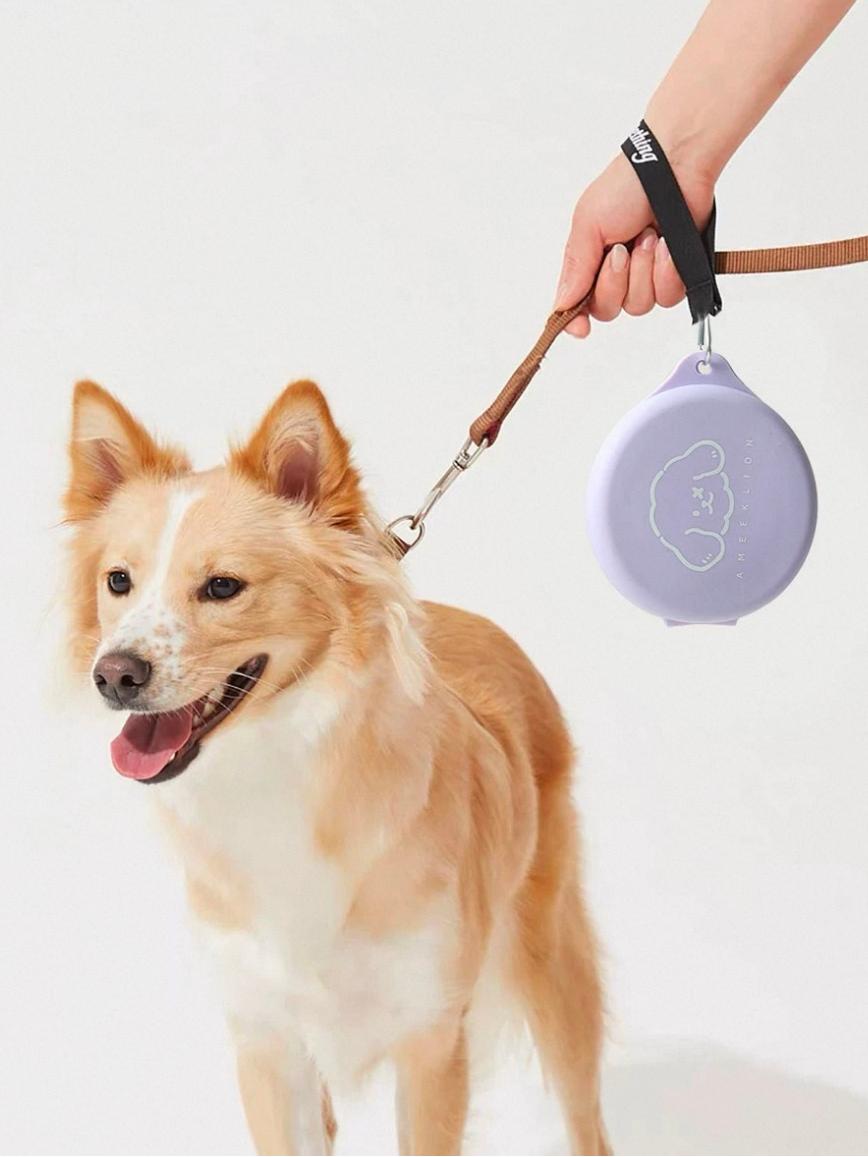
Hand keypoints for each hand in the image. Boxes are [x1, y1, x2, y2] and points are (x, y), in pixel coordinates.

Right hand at [554, 152, 714, 336]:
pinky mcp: (675, 275)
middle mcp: (615, 274)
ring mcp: (645, 276)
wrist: (675, 167)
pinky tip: (668, 248)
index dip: (576, 320)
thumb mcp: (589, 224)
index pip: (577, 305)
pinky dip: (668, 272)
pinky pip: (669, 297)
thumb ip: (575, 269)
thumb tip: (561, 305)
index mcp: (589, 263)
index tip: (581, 327)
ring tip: (650, 237)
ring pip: (640, 305)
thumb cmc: (628, 185)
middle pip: (609, 310)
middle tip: (623, 249)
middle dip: (616, 281)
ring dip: (644, 271)